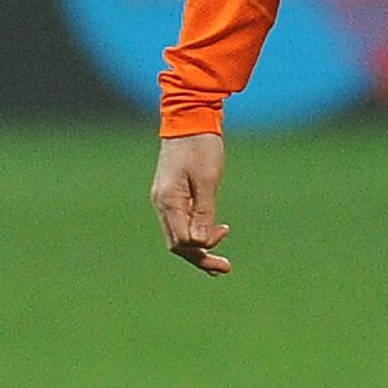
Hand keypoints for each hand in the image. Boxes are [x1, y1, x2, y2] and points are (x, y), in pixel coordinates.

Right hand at [151, 132, 232, 274]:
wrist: (190, 118)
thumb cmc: (201, 147)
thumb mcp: (208, 179)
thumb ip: (204, 211)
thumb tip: (201, 243)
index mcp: (168, 201)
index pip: (180, 241)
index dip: (201, 249)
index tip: (223, 238)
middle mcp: (162, 203)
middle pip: (177, 243)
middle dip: (200, 257)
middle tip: (225, 269)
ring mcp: (165, 199)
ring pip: (179, 234)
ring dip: (199, 248)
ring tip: (220, 264)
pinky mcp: (172, 194)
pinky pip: (181, 222)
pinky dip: (196, 233)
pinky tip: (213, 235)